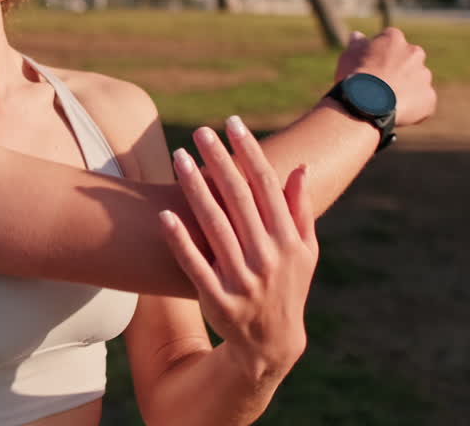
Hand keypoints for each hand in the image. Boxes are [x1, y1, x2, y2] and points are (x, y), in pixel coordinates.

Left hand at [158, 115, 318, 378]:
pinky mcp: (216, 299)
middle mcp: (267, 257)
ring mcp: (242, 279)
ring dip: (196, 189)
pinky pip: (194, 264)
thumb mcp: (306, 253)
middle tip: (200, 131)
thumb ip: (300, 211)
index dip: (249, 152)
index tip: (232, 124)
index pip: (267, 186)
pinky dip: (179, 240)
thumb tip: (298, 168)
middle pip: (240, 198)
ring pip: (215, 225)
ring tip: (179, 158)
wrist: (271, 345)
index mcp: (288, 240)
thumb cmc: (287, 289)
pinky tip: (164, 214)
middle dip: (220, 161)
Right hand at [335, 27, 435, 126]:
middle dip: (398, 69)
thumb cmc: (356, 77)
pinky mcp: (429, 97)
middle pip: (408, 59)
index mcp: (394, 39)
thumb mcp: (349, 56)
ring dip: (406, 88)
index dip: (379, 55)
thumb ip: (357, 45)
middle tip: (381, 84)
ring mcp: (424, 75)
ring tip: (387, 101)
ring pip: (416, 81)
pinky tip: (396, 112)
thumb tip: (357, 36)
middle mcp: (414, 53)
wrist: (368, 103)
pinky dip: (413, 106)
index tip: (370, 66)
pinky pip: (422, 102)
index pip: (389, 42)